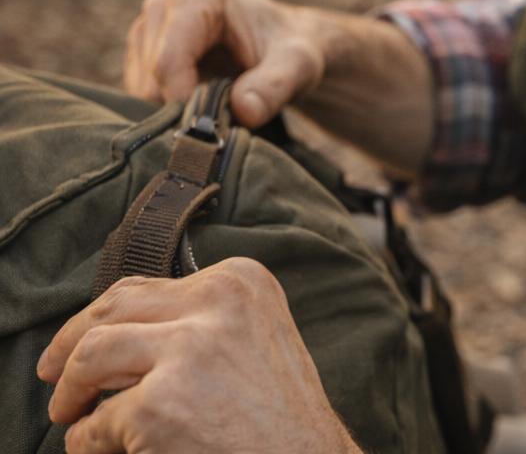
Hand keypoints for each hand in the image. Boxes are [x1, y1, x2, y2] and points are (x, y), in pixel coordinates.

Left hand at [37, 258, 359, 453]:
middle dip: (70, 340)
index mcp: (241, 280)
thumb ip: (204, 318)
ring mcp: (186, 349)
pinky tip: (104, 451)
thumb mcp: (255, 337)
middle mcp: (216, 301)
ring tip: (69, 414)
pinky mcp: (159, 405)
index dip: (108, 314)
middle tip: (52, 372)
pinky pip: (95, 424)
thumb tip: (128, 330)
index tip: (84, 337)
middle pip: (113, 307)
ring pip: (91, 353)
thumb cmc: (282, 415)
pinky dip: (87, 443)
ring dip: (69, 389)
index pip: (149, 285)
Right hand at [124, 0, 332, 128]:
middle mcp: (162, 5)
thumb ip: (275, 86)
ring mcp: (147, 31)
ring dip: (178, 110)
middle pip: (152, 79)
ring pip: (142, 93)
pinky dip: (169, 111)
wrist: (284, 47)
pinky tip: (203, 102)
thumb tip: (244, 110)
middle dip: (186, 106)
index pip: (169, 59)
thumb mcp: (298, 65)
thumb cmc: (289, 48)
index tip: (215, 124)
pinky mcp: (141, 56)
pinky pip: (140, 98)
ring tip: (221, 102)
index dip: (187, 98)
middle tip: (227, 115)